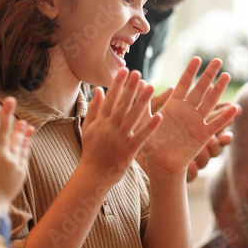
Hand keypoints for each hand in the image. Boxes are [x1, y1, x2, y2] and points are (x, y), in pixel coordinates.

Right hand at [0, 86, 32, 208]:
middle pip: (7, 129)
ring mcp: (14, 163)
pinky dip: (26, 144)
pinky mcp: (20, 172)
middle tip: (11, 99)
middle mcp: (3, 154)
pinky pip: (25, 154)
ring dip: (20, 129)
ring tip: (23, 120)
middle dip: (8, 113)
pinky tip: (28, 138)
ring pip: (18, 141)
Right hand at [79, 68, 162, 190]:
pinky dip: (150, 127)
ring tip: (151, 87)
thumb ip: (93, 109)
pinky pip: (141, 137)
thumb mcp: (88, 129)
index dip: (118, 84)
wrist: (92, 176)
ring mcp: (119, 139)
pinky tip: (159, 117)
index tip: (125, 70)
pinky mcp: (128, 151)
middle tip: (139, 72)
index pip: (110, 99)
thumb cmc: (91, 152)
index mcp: (100, 122)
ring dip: (142, 102)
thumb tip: (98, 90)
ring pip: (132, 117)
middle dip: (130, 88)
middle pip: (121, 104)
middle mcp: (109, 128)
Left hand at [142, 57, 239, 179]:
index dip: (190, 72)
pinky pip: (216, 125)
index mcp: (174, 105)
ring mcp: (197, 122)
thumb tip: (139, 84)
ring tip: (226, 76)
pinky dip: (225, 117)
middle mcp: (187, 111)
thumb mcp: (145, 122)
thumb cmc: (151, 144)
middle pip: (200, 89)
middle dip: (208, 74)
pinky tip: (234, 108)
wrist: (161, 164)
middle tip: (218, 60)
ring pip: (210, 102)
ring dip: (218, 89)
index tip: (197, 59)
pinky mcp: (203, 135)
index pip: (183, 84)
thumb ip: (143, 104)